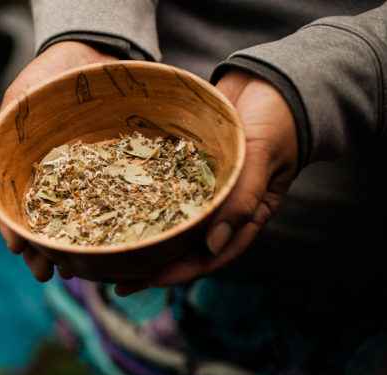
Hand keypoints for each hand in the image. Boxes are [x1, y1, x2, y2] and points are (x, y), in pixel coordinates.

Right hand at [0, 42, 118, 280]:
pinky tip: (109, 248)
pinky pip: (113, 204)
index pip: (15, 206)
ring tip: (74, 273)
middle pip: (45, 225)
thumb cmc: (49, 77)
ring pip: (78, 223)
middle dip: (44, 252)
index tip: (18, 248)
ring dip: (74, 250)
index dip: (15, 228)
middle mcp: (55, 181)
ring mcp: (86, 181)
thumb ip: (7, 126)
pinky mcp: (114, 175)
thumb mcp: (20, 97)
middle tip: (45, 274)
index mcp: (26, 169)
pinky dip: (108, 229)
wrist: (91, 55)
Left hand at [114, 69, 298, 295]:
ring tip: (109, 255)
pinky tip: (113, 208)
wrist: (272, 80)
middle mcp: (220, 209)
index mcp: (244, 216)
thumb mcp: (263, 158)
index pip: (211, 255)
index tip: (151, 281)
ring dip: (142, 240)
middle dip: (152, 267)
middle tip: (117, 281)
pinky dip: (140, 202)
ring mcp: (201, 189)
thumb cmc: (278, 120)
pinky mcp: (186, 168)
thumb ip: (243, 199)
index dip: (181, 271)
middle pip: (183, 247)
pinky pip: (161, 190)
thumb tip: (214, 245)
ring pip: (169, 222)